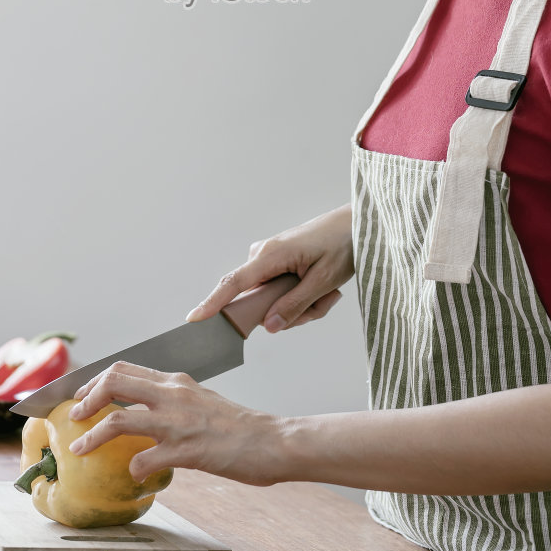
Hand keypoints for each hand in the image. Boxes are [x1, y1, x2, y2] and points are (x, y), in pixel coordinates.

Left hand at [65, 363, 284, 485]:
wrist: (272, 441)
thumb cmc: (238, 426)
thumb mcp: (202, 400)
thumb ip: (173, 400)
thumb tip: (144, 410)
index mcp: (176, 381)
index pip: (124, 369)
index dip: (94, 381)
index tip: (80, 397)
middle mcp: (173, 395)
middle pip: (114, 382)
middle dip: (86, 400)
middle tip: (75, 416)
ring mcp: (178, 422)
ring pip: (119, 420)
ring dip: (92, 436)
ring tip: (79, 449)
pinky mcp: (186, 451)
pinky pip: (143, 461)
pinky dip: (132, 471)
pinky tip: (134, 477)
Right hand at [185, 204, 354, 332]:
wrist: (356, 224)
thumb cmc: (342, 245)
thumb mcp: (323, 281)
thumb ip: (295, 305)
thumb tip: (268, 326)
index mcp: (270, 256)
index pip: (234, 283)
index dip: (213, 303)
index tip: (194, 318)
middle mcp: (263, 256)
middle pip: (260, 303)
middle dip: (293, 312)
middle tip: (324, 301)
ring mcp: (270, 260)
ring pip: (275, 302)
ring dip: (304, 306)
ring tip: (329, 292)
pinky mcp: (279, 264)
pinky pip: (284, 294)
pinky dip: (305, 298)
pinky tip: (326, 290)